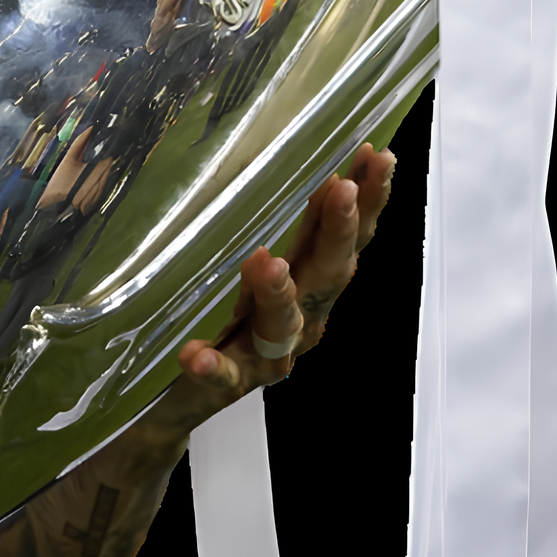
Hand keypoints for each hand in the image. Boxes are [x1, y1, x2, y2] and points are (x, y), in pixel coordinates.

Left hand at [168, 141, 397, 428]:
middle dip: (339, 232)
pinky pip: (221, 376)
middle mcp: (302, 320)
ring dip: (278, 295)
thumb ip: (281, 229)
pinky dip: (212, 364)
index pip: (347, 237)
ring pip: (283, 327)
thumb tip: (294, 157)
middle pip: (329, 275)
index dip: (368, 200)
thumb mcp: (257, 269)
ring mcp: (268, 356)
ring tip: (266, 265)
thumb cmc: (228, 323)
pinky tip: (195, 355)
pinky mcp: (227, 385)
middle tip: (340, 190)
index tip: (377, 156)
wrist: (180, 400)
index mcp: (310, 285)